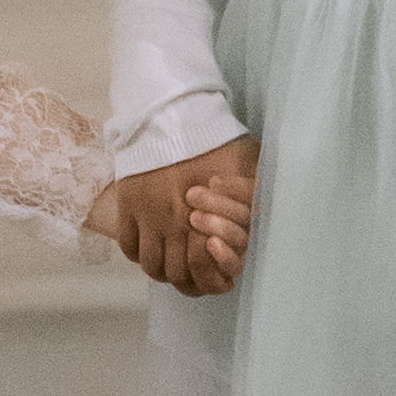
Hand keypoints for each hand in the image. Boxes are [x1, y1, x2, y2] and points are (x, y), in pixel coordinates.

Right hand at [101, 140, 254, 291]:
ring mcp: (149, 220)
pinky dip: (138, 252)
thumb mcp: (250, 164)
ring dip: (161, 268)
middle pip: (176, 275)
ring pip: (151, 266)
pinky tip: (149, 244)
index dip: (211, 280)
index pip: (206, 274)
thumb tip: (267, 217)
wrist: (173, 115)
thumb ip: (258, 194)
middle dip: (186, 277)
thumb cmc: (216, 140)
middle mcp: (177, 227)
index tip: (215, 272)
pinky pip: (129, 246)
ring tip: (170, 258)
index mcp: (209, 221)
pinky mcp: (128, 208)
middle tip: (191, 268)